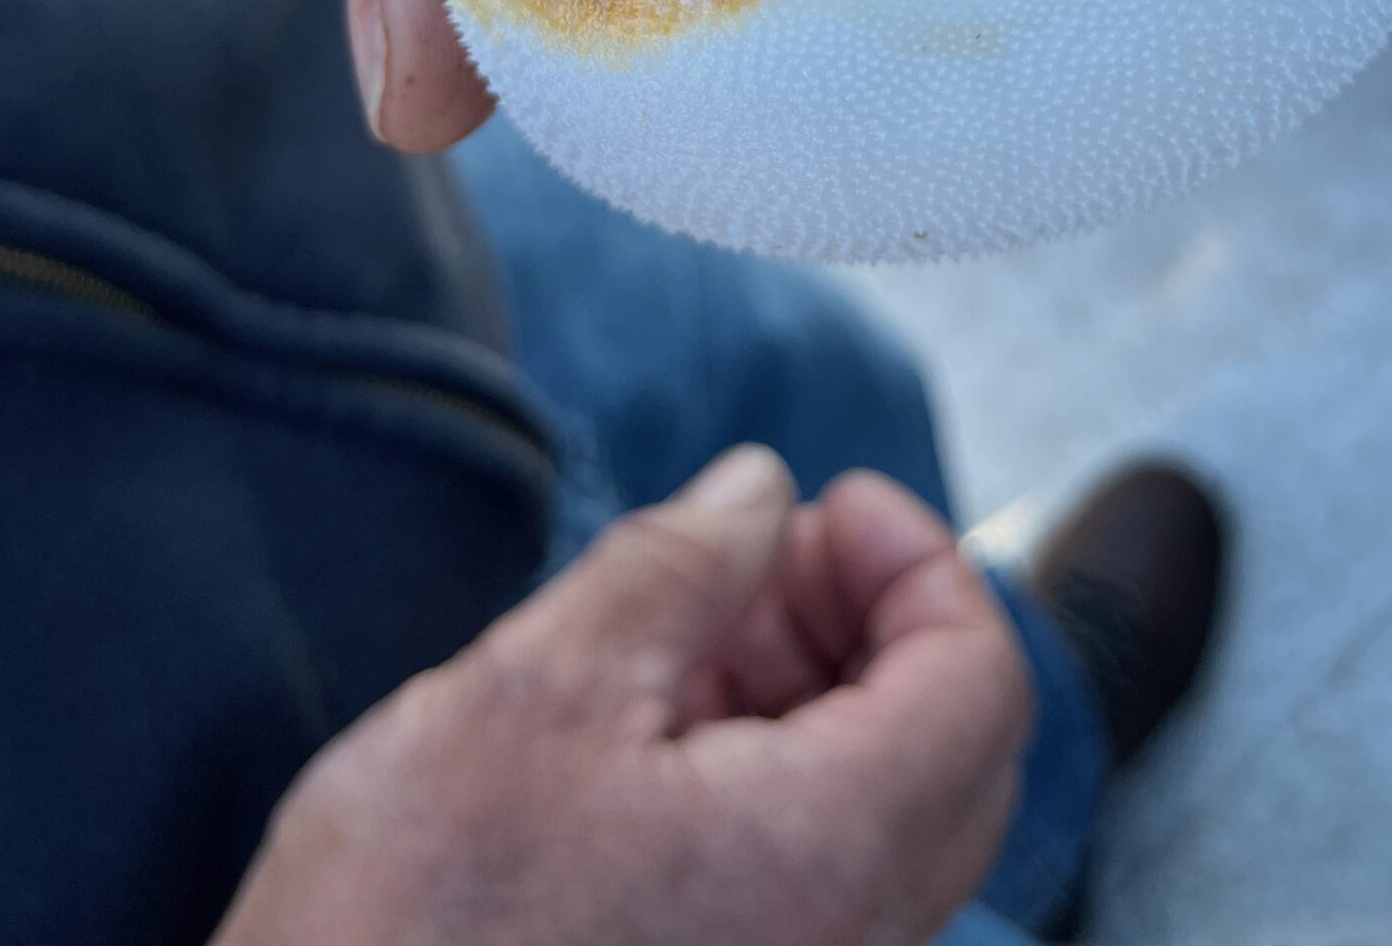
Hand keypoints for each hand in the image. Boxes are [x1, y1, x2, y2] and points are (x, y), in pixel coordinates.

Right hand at [211, 448, 1030, 945]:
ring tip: (679, 635)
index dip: (919, 559)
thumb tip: (759, 491)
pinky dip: (769, 771)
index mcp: (828, 853)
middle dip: (868, 616)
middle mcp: (848, 942)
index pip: (981, 681)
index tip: (830, 502)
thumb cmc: (409, 924)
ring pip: (883, 808)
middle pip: (950, 744)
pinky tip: (654, 726)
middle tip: (757, 556)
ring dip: (813, 689)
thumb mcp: (537, 687)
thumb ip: (676, 564)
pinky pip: (814, 873)